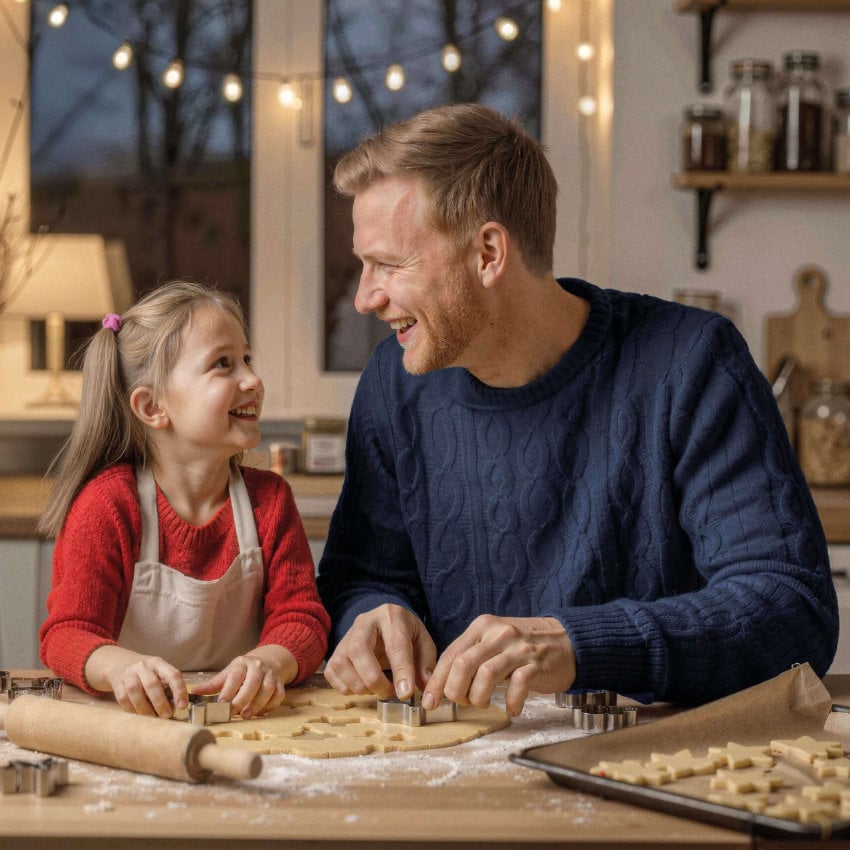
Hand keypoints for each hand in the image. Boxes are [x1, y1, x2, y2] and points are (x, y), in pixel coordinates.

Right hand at [104, 653, 186, 717]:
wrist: (121, 663)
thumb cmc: (147, 671)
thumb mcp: (159, 670)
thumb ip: (168, 683)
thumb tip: (179, 704)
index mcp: (158, 663)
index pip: (172, 674)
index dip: (179, 690)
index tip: (182, 705)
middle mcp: (143, 666)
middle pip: (152, 684)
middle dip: (160, 702)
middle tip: (166, 715)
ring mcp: (129, 674)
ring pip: (135, 691)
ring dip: (145, 707)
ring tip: (152, 717)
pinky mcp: (117, 683)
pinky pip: (123, 698)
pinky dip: (131, 709)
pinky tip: (138, 714)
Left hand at [192, 651, 288, 718]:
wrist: (268, 660)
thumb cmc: (243, 671)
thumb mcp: (228, 673)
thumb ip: (213, 684)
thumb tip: (193, 692)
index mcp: (242, 664)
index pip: (235, 677)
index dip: (228, 691)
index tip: (221, 704)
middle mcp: (258, 667)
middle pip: (253, 682)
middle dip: (243, 699)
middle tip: (235, 713)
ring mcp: (271, 674)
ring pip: (268, 688)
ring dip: (258, 703)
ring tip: (247, 715)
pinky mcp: (280, 682)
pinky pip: (279, 694)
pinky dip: (271, 705)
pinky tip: (261, 712)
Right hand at [323, 603, 436, 700]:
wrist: (386, 622)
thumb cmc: (406, 634)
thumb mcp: (423, 643)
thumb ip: (425, 665)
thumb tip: (426, 688)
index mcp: (391, 616)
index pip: (395, 643)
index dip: (401, 670)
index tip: (406, 693)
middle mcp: (364, 622)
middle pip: (358, 650)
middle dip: (373, 678)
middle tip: (389, 693)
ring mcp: (347, 635)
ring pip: (341, 663)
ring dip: (359, 685)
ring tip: (377, 689)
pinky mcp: (336, 650)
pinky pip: (332, 672)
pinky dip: (346, 687)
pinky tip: (363, 687)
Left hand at [422, 615, 575, 717]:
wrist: (567, 640)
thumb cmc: (523, 646)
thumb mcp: (494, 641)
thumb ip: (471, 656)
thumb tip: (443, 684)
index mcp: (482, 626)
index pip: (451, 654)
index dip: (437, 681)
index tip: (430, 702)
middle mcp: (498, 633)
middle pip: (463, 664)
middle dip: (455, 691)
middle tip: (461, 703)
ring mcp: (518, 648)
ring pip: (485, 675)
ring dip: (478, 697)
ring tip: (483, 704)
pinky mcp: (536, 664)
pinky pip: (517, 686)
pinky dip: (510, 702)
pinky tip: (511, 709)